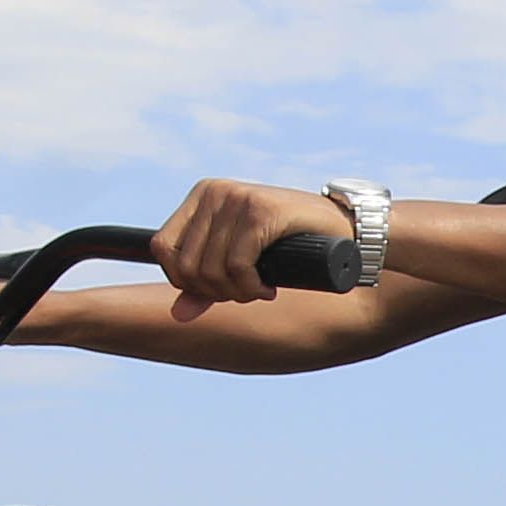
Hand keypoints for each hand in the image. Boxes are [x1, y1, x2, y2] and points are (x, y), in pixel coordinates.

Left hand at [154, 177, 351, 312]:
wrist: (344, 230)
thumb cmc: (292, 244)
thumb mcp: (241, 259)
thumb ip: (208, 283)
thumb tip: (178, 314)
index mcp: (203, 195)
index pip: (161, 248)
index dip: (183, 281)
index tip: (216, 290)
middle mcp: (215, 192)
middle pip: (187, 265)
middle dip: (214, 293)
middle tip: (244, 293)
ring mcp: (237, 198)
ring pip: (211, 270)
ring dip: (236, 294)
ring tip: (258, 290)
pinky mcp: (261, 211)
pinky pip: (238, 266)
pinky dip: (251, 288)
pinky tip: (268, 289)